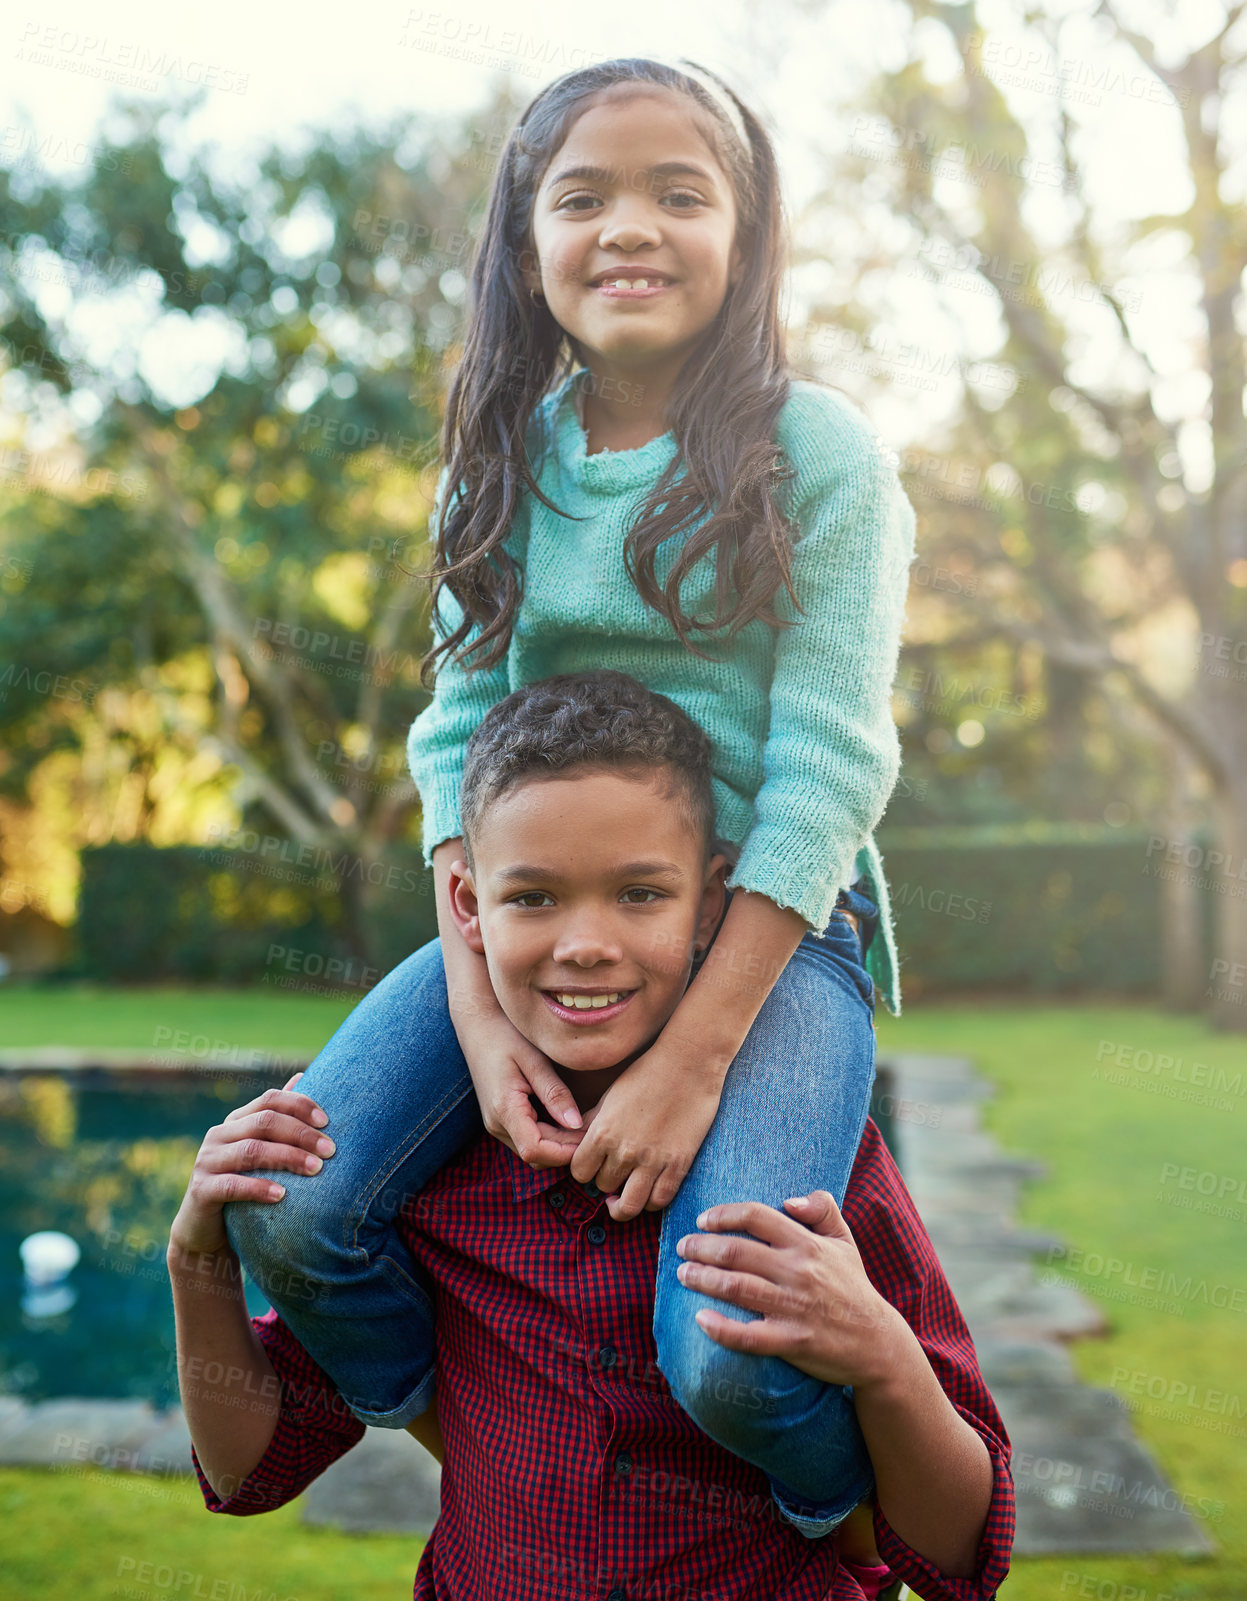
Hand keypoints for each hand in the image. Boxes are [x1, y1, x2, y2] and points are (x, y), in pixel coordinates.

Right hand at [168, 1074, 334, 1258]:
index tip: (327, 1121)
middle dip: (301, 1133)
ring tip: (316, 1169)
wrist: (205, 1230)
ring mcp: (207, 1161)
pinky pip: (232, 1185)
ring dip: (288, 1157)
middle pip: (264, 1122)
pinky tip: (282, 1195)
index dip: (299, 1105)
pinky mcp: (200, 1189)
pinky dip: (259, 1187)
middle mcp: (219, 1135)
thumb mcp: (261, 1151)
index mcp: (236, 1120)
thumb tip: (303, 1076)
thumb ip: (278, 1118)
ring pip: (252, 1150)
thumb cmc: (243, 1186)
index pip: (270, 1099)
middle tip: (330, 1150)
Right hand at [458, 1007, 584, 1168]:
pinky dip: (550, 1137)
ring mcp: (497, 1125)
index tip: (592, 1135)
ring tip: (585, 1122)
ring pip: (533, 1152)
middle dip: (568, 1149)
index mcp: (504, 1109)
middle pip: (537, 1156)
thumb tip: (576, 1124)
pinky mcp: (502, 1121)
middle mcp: (497, 1124)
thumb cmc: (505, 1036)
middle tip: (597, 1126)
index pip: (535, 1150)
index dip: (565, 1151)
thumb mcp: (534, 1060)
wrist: (477, 1027)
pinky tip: (568, 1119)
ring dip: (559, 1145)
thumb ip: (554, 1092)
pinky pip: (529, 1140)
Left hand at [568, 1034, 727, 1220]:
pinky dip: (651, 1203)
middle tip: (615, 1173)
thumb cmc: (647, 1072)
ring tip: (625, 1196)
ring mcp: (652, 1160)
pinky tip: (648, 1193)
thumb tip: (577, 1142)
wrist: (688, 1063)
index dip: (585, 1171)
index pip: (579, 1172)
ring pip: (628, 1206)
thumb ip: (593, 1124)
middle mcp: (624, 1151)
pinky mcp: (678, 1164)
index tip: (594, 1165)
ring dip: (624, 1203)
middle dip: (606, 1181)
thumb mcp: (610, 1096)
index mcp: (602, 1132)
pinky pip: (659, 1201)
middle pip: (603, 1186)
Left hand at [673, 1190, 906, 1388]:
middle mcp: (798, 1272)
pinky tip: (700, 1320)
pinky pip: (749, 1336)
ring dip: (702, 1279)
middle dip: (701, 1247)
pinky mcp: (792, 1342)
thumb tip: (788, 1201)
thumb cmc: (853, 1288)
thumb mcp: (844, 1241)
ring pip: (736, 1288)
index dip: (723, 1215)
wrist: (877, 1343)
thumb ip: (822, 1208)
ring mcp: (794, 1307)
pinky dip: (721, 1328)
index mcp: (807, 1244)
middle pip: (736, 1251)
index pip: (756, 1216)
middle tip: (683, 1248)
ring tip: (683, 1274)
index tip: (703, 1221)